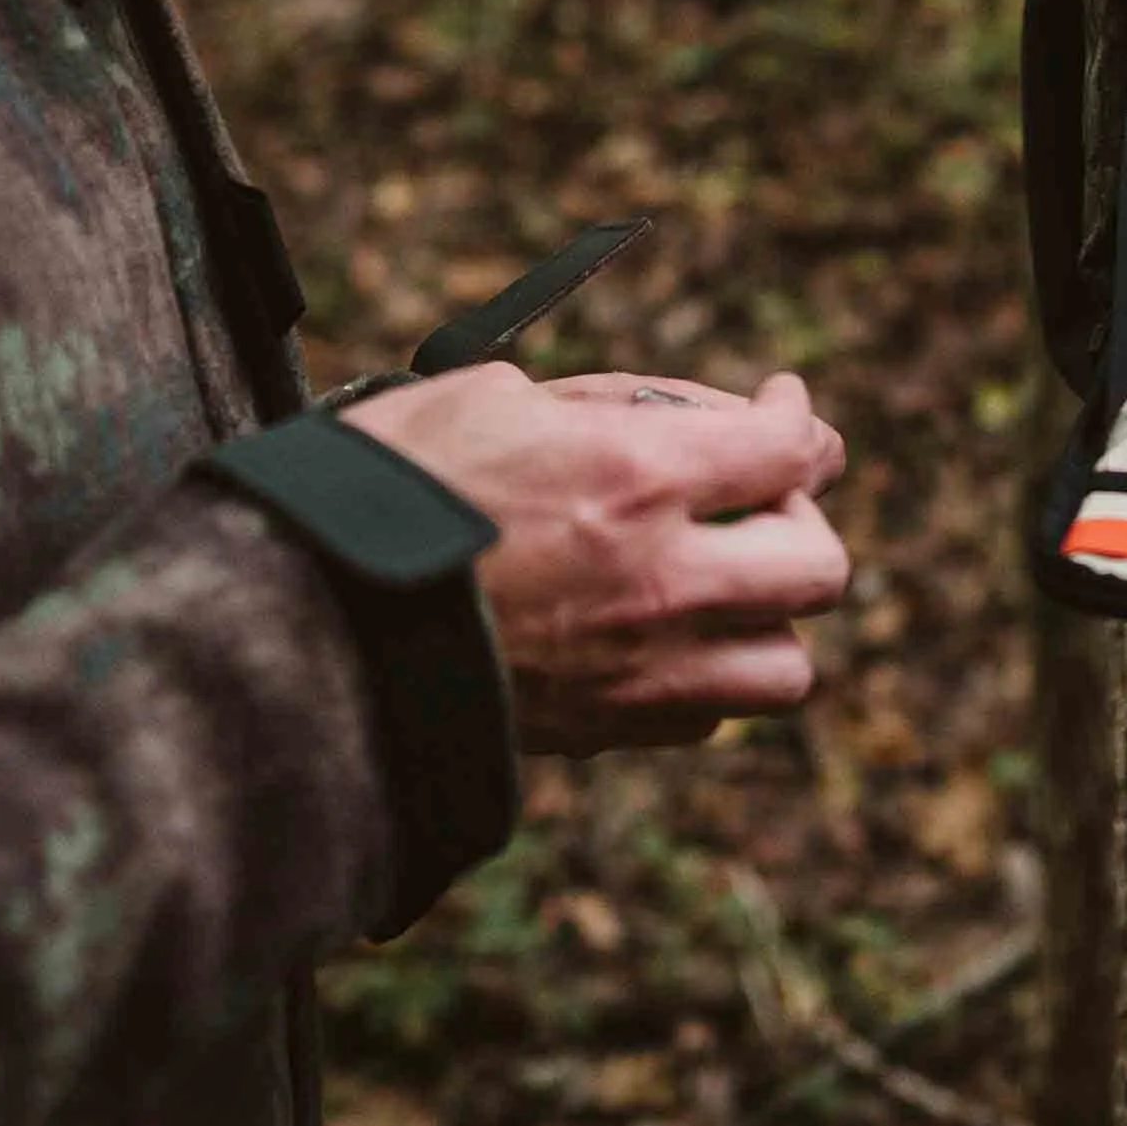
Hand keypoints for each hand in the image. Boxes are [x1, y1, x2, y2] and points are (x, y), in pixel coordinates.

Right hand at [340, 363, 848, 754]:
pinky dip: (707, 675)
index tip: (783, 404)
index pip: (790, 449)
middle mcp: (664, 581)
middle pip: (820, 565)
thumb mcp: (490, 395)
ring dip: (769, 616)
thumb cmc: (383, 488)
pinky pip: (706, 716)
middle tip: (757, 494)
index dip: (801, 419)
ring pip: (786, 666)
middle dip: (801, 518)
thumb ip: (602, 408)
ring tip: (722, 578)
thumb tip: (670, 421)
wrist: (306, 626)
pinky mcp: (602, 731)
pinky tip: (662, 634)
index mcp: (640, 477)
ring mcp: (641, 671)